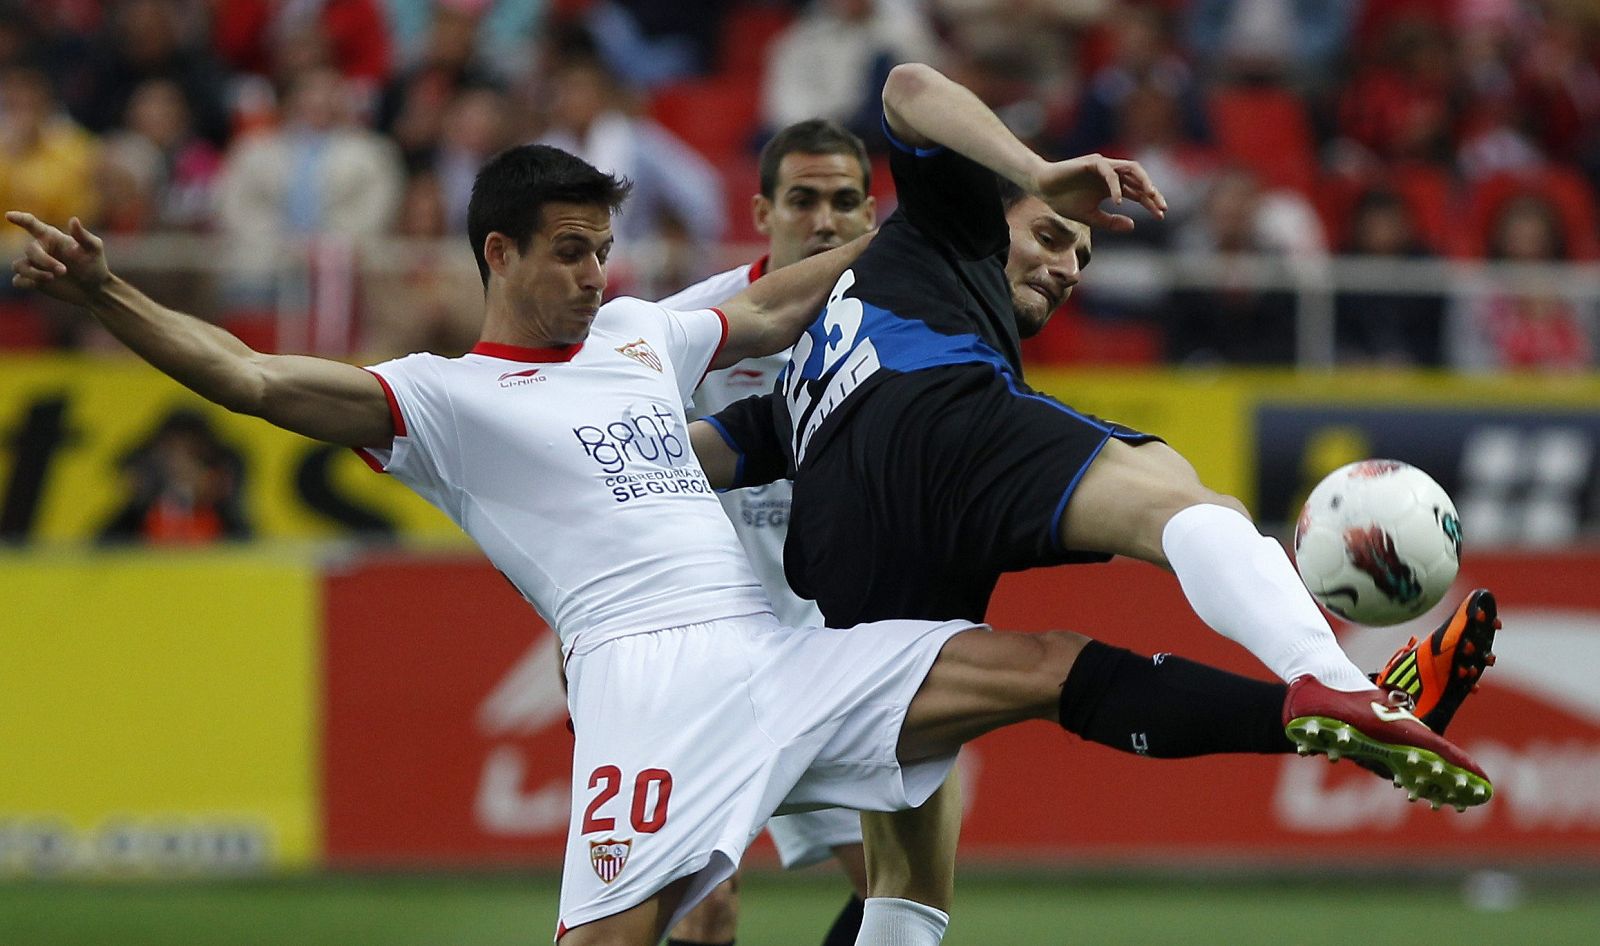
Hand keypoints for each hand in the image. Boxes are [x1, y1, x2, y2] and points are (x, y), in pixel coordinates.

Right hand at [7, 212, 111, 305]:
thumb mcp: (94, 248)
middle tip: (63, 271)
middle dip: (45, 261)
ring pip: (19, 266)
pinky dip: (25, 282)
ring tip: (52, 278)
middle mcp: (41, 249)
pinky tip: (37, 284)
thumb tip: (73, 220)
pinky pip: (18, 280)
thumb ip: (83, 235)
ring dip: (34, 273)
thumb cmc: (95, 264)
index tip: (9, 215)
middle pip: (30, 250)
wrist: (95, 288)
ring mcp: (35, 265)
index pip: (32, 225)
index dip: (20, 219)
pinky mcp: (34, 281)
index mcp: (51, 237)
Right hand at [1034, 155, 1167, 231]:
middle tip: (1161, 207)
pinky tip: (1117, 202)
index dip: (1150, 204)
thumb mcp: (1090, 217)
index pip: (1138, 193)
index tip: (1161, 216)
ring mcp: (1104, 166)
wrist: (1043, 188)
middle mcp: (1112, 175)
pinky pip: (1110, 172)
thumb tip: (1132, 226)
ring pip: (1131, 169)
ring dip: (1143, 181)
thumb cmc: (1064, 201)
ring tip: (1150, 196)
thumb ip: (1110, 222)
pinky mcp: (1093, 162)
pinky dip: (1115, 186)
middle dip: (1152, 193)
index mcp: (1113, 187)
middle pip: (1139, 180)